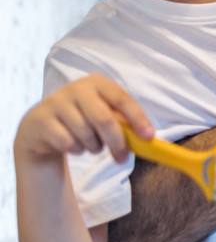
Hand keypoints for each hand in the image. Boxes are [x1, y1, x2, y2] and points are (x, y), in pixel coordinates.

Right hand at [15, 74, 152, 164]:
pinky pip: (67, 143)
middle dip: (117, 142)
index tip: (148, 137)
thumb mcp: (103, 114)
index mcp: (98, 83)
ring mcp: (56, 102)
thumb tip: (146, 138)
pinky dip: (76, 149)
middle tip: (123, 158)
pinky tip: (72, 144)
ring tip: (90, 144)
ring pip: (85, 134)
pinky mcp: (42, 119)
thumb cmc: (82, 119)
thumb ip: (123, 122)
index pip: (122, 99)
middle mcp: (77, 88)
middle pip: (104, 119)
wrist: (41, 126)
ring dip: (94, 147)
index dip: (137, 118)